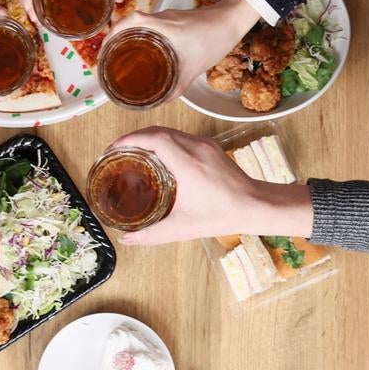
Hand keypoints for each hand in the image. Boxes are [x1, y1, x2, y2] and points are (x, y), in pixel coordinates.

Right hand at [111, 0, 260, 104]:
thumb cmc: (214, 39)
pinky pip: (149, 23)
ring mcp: (168, 16)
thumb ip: (177, 85)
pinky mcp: (174, 18)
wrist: (232, 20)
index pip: (129, 22)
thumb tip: (161, 100)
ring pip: (139, 22)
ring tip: (119, 53)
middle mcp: (161, 18)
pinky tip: (142, 47)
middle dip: (114, 37)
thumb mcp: (194, 68)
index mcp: (163, 26)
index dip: (112, 34)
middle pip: (129, 21)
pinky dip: (140, 33)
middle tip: (107, 56)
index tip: (104, 50)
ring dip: (126, 34)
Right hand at [113, 127, 313, 245]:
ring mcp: (205, 144)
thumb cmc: (222, 215)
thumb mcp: (183, 228)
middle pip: (158, 131)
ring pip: (169, 131)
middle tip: (117, 152)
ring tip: (133, 153)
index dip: (130, 139)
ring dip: (149, 138)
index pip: (154, 138)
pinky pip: (181, 136)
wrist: (255, 205)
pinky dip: (163, 141)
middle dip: (134, 138)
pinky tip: (157, 156)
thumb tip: (126, 238)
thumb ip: (152, 234)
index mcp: (188, 164)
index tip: (113, 148)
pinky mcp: (210, 146)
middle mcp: (196, 147)